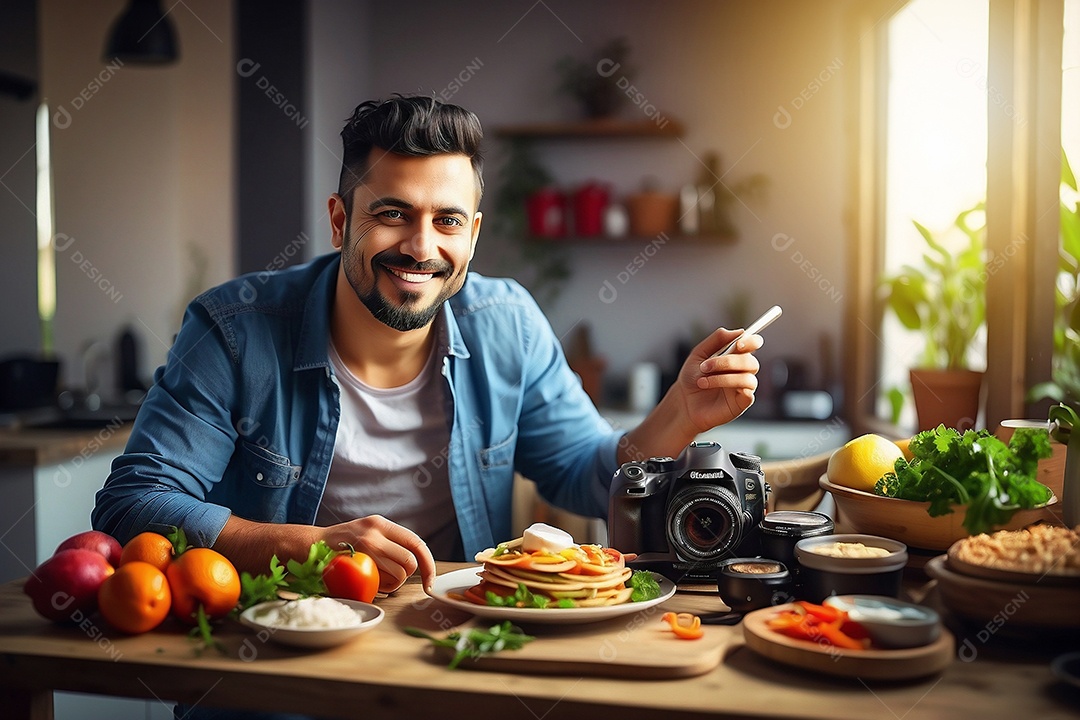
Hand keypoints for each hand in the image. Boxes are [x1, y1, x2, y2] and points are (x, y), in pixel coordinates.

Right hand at [320, 515, 436, 593]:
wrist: (306, 547)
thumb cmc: (337, 547)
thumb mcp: (365, 535)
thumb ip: (388, 544)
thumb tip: (415, 565)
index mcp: (380, 524)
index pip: (416, 542)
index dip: (428, 564)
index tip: (430, 581)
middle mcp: (375, 531)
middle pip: (410, 561)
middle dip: (403, 577)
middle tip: (386, 578)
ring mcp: (365, 545)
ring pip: (398, 574)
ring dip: (390, 585)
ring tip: (371, 579)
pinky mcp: (355, 561)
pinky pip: (381, 583)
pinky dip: (379, 589)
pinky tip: (365, 582)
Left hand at [619, 327, 761, 463]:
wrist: (683, 402)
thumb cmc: (692, 377)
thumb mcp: (699, 354)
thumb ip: (717, 339)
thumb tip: (740, 331)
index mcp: (735, 355)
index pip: (753, 344)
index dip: (751, 342)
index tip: (739, 343)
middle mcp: (742, 370)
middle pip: (751, 361)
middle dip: (728, 361)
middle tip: (705, 366)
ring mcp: (743, 386)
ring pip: (748, 377)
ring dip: (724, 377)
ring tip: (702, 381)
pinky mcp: (742, 402)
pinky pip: (748, 392)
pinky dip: (732, 386)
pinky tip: (713, 387)